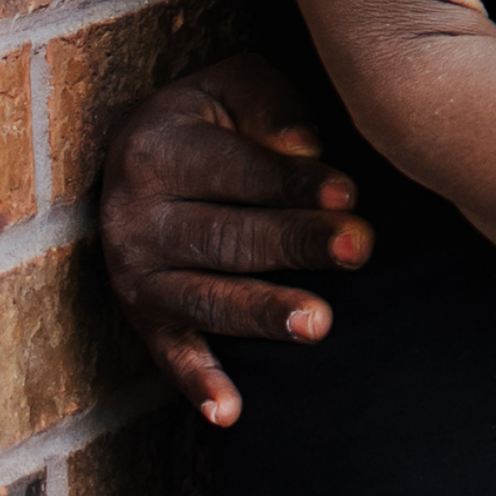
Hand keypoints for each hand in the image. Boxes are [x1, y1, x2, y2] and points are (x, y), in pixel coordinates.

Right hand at [99, 52, 367, 425]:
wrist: (150, 148)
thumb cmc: (220, 114)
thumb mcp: (238, 83)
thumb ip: (271, 105)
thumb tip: (306, 145)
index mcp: (155, 150)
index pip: (235, 171)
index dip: (293, 183)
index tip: (350, 194)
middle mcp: (134, 218)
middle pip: (226, 237)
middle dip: (296, 243)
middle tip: (362, 248)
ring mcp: (135, 275)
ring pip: (206, 298)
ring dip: (263, 312)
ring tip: (320, 322)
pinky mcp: (145, 319)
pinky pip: (171, 355)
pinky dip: (199, 385)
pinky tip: (231, 413)